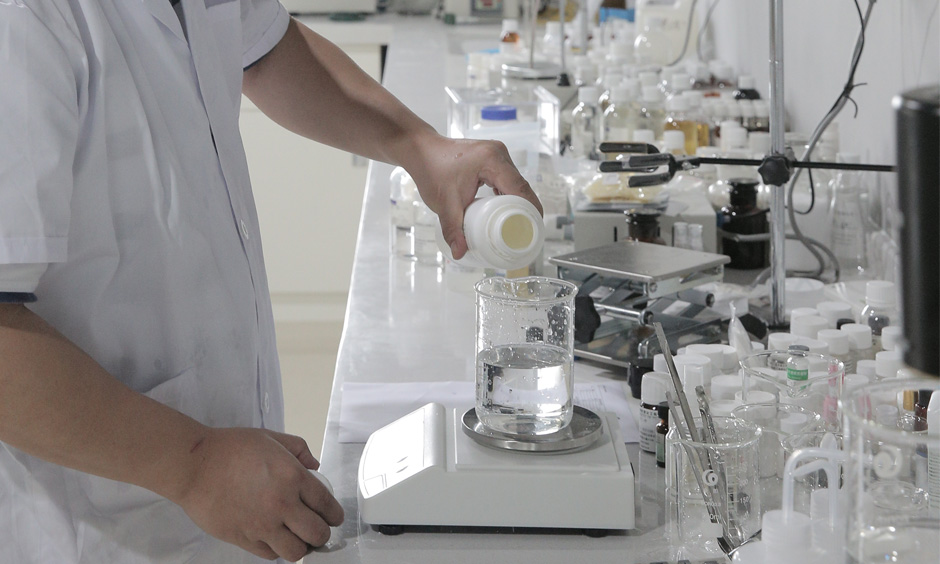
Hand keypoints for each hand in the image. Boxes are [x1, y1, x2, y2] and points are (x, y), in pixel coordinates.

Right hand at [175, 428, 343, 561]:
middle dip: (322, 534)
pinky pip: (270, 555)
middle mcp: (282, 504)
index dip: (335, 515)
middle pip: (317, 534)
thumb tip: (315, 467)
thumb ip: (299, 450)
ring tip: (297, 538)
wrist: (194, 465)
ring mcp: (262, 525)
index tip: (334, 518)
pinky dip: (276, 550)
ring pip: (296, 552)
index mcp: (293, 477)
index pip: (327, 505)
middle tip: (318, 530)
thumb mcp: (271, 438)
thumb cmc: (229, 449)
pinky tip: (274, 539)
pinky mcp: (243, 538)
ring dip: (300, 546)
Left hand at [408, 135, 542, 259]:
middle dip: (526, 209)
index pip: (519, 188)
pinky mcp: (492, 158)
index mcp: (491, 160)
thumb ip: (453, 229)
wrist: (421, 151)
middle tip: (526, 231)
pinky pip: (507, 179)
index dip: (530, 209)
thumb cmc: (431, 169)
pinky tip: (508, 210)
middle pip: (521, 186)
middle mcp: (498, 153)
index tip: (534, 228)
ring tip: (519, 224)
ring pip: (515, 182)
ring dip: (518, 202)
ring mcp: (496, 154)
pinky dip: (509, 194)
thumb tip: (460, 253)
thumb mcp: (444, 203)